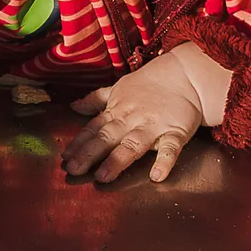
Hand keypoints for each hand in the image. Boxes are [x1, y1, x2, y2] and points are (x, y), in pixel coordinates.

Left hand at [62, 53, 206, 182]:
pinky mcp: (176, 131)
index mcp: (117, 111)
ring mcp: (154, 126)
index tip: (65, 158)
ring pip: (133, 144)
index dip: (79, 143)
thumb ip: (96, 100)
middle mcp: (132, 119)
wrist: (185, 74)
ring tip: (104, 176)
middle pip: (107, 137)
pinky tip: (157, 176)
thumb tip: (73, 106)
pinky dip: (164, 162)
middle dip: (90, 153)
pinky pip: (171, 148)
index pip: (93, 128)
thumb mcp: (119, 88)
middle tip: (74, 170)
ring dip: (118, 160)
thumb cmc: (149, 84)